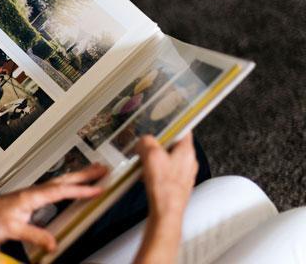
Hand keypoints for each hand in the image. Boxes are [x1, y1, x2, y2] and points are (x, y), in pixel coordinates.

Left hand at [0, 164, 106, 251]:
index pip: (61, 191)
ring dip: (78, 175)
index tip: (97, 188)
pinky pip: (55, 186)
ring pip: (60, 180)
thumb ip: (34, 235)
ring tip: (94, 171)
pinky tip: (73, 185)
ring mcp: (33, 192)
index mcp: (31, 196)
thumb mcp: (12, 229)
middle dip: (84, 174)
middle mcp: (33, 191)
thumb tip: (53, 242)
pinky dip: (68, 183)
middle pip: (64, 179)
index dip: (80, 189)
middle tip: (103, 169)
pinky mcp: (32, 196)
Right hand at [133, 133, 197, 263]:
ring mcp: (184, 174)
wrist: (166, 212)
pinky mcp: (178, 185)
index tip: (163, 119)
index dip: (172, 123)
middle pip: (173, 144)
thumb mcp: (151, 155)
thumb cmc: (164, 187)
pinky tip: (146, 176)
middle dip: (158, 143)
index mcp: (187, 151)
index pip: (184, 129)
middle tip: (146, 144)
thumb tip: (144, 141)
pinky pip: (166, 171)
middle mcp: (189, 162)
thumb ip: (147, 142)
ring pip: (169, 158)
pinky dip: (156, 170)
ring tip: (144, 162)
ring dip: (155, 158)